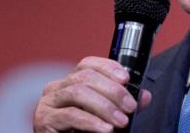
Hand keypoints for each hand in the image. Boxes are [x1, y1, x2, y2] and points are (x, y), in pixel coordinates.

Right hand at [33, 56, 151, 131]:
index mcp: (71, 81)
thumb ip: (123, 104)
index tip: (126, 79)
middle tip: (130, 107)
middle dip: (113, 91)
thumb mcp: (106, 115)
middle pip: (86, 77)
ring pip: (78, 92)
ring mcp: (48, 103)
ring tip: (121, 121)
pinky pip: (70, 115)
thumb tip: (144, 96)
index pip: (89, 64)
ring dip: (105, 106)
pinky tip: (106, 129)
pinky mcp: (44, 120)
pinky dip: (92, 122)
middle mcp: (57, 87)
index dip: (109, 67)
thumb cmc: (82, 131)